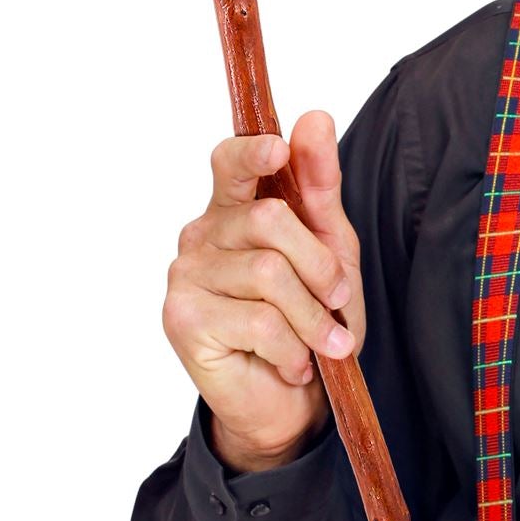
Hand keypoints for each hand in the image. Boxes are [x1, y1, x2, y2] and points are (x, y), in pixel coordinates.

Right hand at [161, 110, 365, 472]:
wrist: (289, 403)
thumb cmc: (308, 321)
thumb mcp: (331, 252)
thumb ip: (320, 189)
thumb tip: (315, 117)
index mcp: (236, 209)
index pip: (232, 163)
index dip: (253, 154)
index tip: (279, 150)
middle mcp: (202, 234)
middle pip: (270, 221)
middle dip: (321, 267)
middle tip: (336, 304)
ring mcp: (186, 275)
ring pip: (270, 275)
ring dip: (312, 319)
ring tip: (319, 344)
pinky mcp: (183, 319)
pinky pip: (259, 321)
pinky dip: (292, 348)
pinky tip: (291, 363)